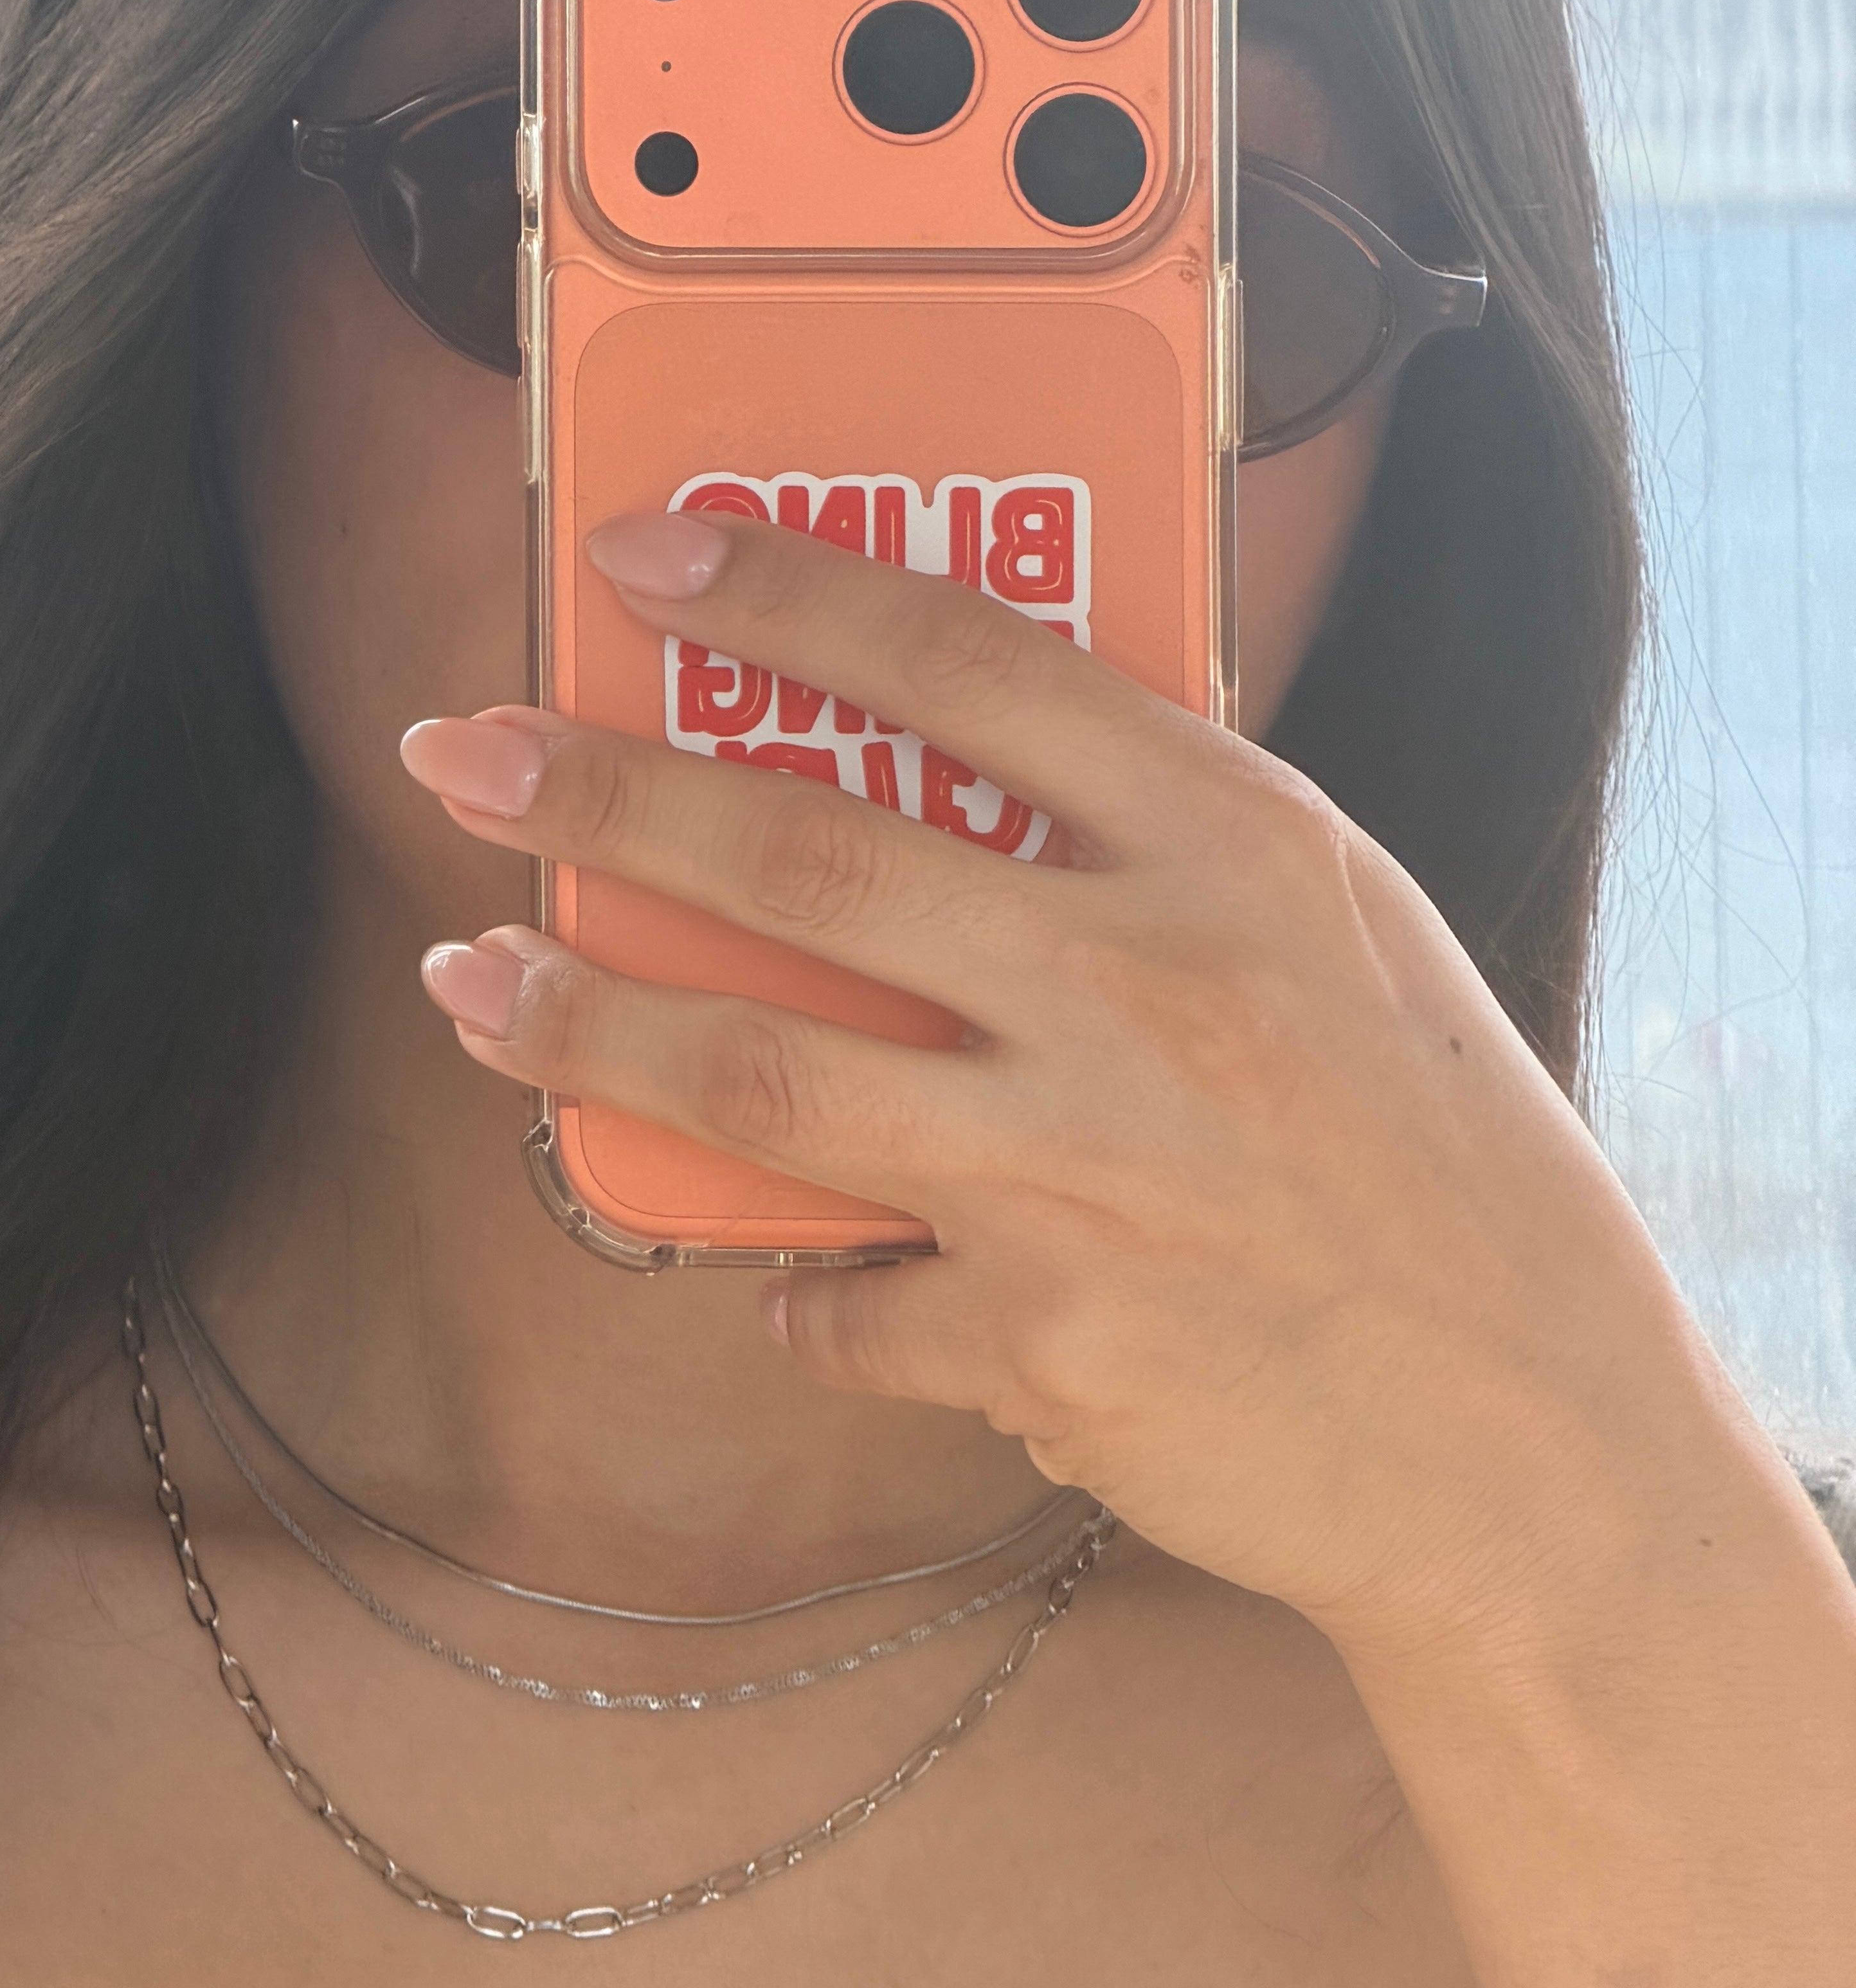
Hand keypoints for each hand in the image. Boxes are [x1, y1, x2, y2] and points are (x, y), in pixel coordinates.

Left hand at [401, 511, 1732, 1658]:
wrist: (1527, 1430)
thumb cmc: (1425, 1163)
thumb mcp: (1333, 942)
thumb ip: (1151, 860)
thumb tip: (932, 803)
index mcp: (1234, 847)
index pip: (972, 662)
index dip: (785, 593)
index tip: (645, 557)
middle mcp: (1147, 984)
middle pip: (803, 851)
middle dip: (597, 795)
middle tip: (461, 759)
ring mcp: (1083, 1166)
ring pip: (754, 1064)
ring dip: (579, 1023)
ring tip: (467, 986)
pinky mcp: (1038, 1340)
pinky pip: (836, 1299)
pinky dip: (793, 1288)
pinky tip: (789, 1276)